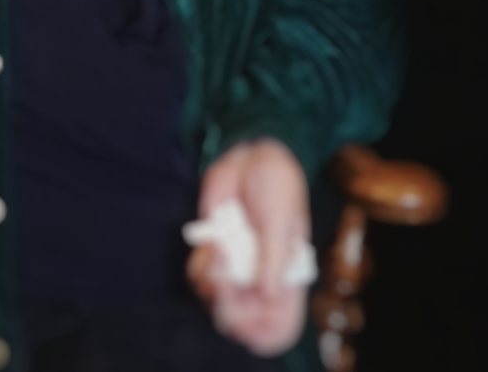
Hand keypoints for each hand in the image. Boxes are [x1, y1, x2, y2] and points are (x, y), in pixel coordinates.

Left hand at [188, 139, 308, 357]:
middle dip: (229, 309)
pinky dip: (201, 265)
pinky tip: (213, 242)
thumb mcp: (281, 219)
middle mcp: (261, 279)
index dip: (263, 334)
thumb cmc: (278, 184)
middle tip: (224, 286)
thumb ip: (274, 256)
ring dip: (212, 284)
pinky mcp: (213, 252)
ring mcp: (236, 267)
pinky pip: (199, 276)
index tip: (248, 325)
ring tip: (220, 252)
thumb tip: (270, 294)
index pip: (279, 326)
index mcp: (288, 277)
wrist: (251, 153)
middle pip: (242, 320)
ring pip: (215, 301)